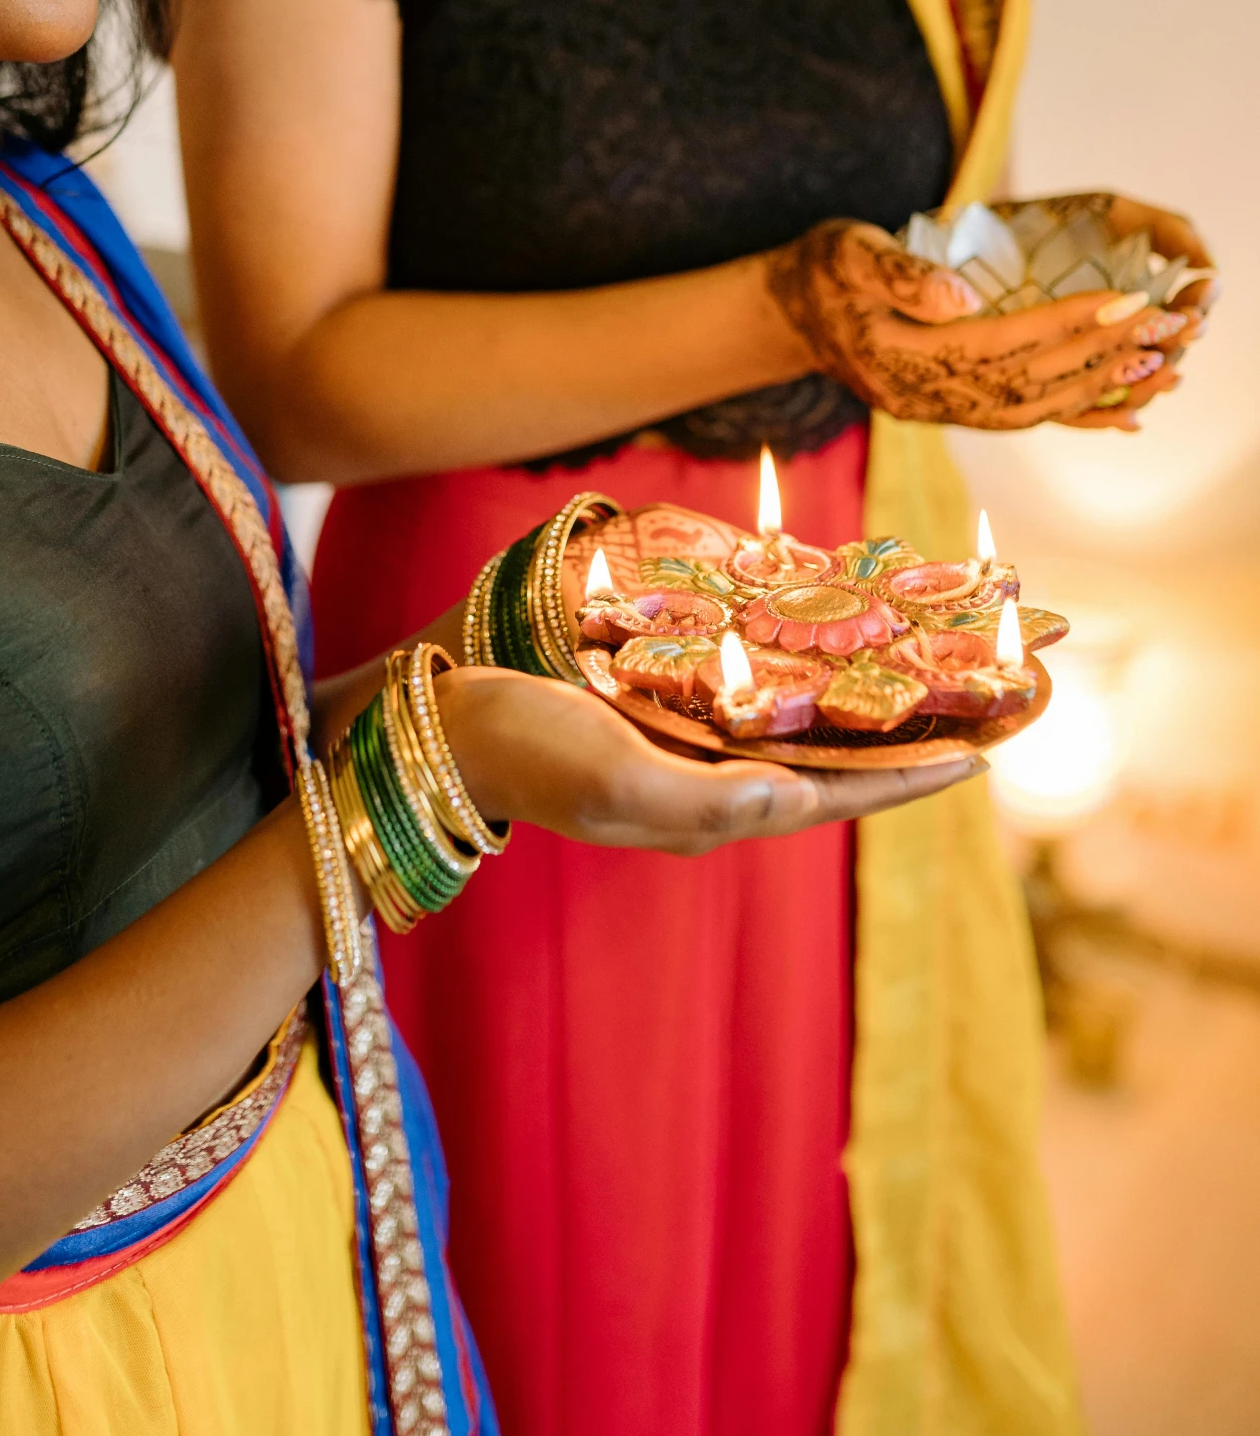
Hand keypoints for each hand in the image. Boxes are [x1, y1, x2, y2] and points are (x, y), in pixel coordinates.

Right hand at [434, 664, 979, 856]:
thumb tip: (799, 802)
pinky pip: (750, 683)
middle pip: (834, 756)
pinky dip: (794, 658)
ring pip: (800, 718)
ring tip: (920, 658)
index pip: (839, 796)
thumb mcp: (617, 782)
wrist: (448, 723)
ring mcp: (690, 742)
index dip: (913, 775)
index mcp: (718, 810)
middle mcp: (717, 779)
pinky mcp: (663, 705)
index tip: (988, 751)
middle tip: (975, 695)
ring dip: (860, 692)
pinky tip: (819, 625)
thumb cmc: (529, 756)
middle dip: (904, 730)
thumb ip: (709, 799)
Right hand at [764, 217, 1198, 432]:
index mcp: (898, 357)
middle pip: (1024, 383)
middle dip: (1097, 354)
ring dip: (1095, 388)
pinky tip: (1120, 405)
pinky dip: (1071, 412)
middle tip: (1161, 325)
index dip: (1064, 324)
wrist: (789, 315)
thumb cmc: (821, 270)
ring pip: (1028, 410)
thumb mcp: (847, 252)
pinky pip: (1018, 419)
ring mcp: (934, 412)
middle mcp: (920, 397)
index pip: (998, 344)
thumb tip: (963, 295)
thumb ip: (899, 273)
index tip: (1121, 299)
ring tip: (1154, 362)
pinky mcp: (947, 411)